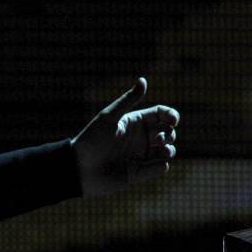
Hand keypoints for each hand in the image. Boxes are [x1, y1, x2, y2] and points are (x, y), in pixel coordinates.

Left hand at [72, 77, 178, 196]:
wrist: (79, 168)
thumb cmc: (92, 140)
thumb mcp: (109, 117)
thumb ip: (128, 100)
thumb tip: (143, 80)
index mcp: (135, 122)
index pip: (161, 114)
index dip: (171, 115)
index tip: (173, 120)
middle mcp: (140, 137)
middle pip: (168, 131)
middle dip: (169, 134)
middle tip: (156, 139)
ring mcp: (141, 155)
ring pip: (168, 150)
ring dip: (170, 149)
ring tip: (162, 150)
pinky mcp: (140, 172)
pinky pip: (160, 168)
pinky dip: (161, 165)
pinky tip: (156, 164)